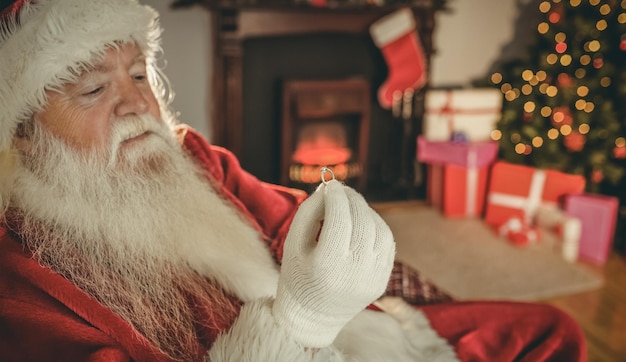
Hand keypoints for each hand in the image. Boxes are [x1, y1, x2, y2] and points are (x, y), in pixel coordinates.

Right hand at [273, 180, 394, 346]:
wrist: (313, 317)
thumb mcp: (293, 244)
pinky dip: (376, 226)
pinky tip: (362, 222)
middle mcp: (354, 272)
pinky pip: (387, 244)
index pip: (339, 218)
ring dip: (366, 211)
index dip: (336, 196)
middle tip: (341, 190)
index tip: (330, 185)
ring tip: (350, 205)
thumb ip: (308, 212)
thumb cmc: (298, 275)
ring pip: (379, 230)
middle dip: (352, 199)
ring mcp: (372, 278)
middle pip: (362, 221)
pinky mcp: (382, 280)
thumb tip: (328, 187)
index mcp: (327, 265)